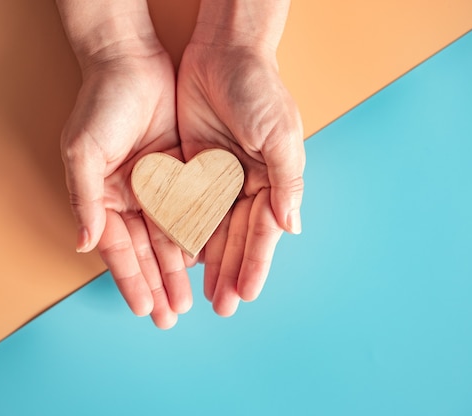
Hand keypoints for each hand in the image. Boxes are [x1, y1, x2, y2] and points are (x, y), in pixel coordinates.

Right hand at [59, 20, 191, 327]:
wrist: (130, 61)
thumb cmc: (100, 104)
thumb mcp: (84, 152)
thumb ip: (84, 200)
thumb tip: (84, 243)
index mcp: (102, 198)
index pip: (117, 249)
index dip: (130, 279)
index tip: (143, 308)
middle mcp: (128, 198)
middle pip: (144, 250)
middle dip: (157, 284)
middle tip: (170, 316)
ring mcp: (155, 187)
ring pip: (168, 236)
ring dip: (177, 268)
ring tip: (188, 300)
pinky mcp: (179, 172)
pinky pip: (190, 210)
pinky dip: (195, 235)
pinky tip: (203, 259)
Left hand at [177, 40, 304, 315]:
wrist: (224, 52)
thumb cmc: (259, 89)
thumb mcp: (279, 135)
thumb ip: (287, 182)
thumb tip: (292, 228)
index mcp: (271, 180)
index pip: (261, 232)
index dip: (254, 264)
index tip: (245, 295)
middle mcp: (245, 184)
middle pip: (236, 237)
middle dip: (229, 272)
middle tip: (221, 307)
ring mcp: (217, 178)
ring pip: (210, 229)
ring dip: (207, 261)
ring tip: (201, 293)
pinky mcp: (191, 168)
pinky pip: (186, 207)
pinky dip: (183, 232)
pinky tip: (179, 257)